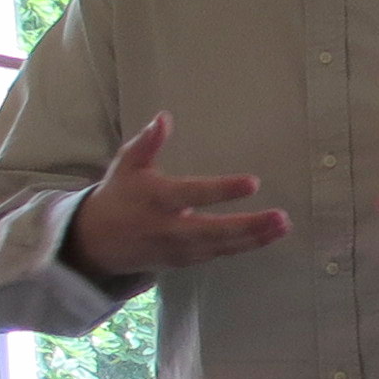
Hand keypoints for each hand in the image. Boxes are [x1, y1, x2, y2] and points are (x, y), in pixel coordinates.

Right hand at [62, 114, 291, 277]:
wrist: (95, 242)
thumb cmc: (119, 195)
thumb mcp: (127, 164)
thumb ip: (147, 143)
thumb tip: (164, 117)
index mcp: (155, 198)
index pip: (193, 194)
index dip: (222, 190)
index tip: (253, 182)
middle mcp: (168, 227)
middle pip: (212, 230)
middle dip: (248, 225)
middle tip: (281, 217)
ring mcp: (177, 248)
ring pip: (221, 246)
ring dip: (255, 238)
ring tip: (283, 226)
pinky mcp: (184, 261)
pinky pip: (218, 255)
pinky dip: (243, 247)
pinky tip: (268, 236)